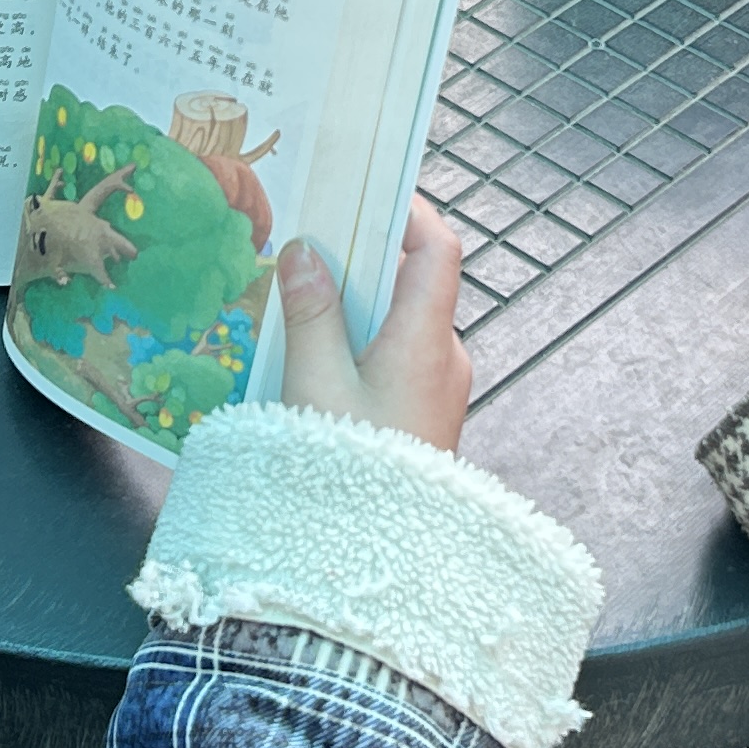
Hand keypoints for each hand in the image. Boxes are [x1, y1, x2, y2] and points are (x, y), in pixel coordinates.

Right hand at [276, 200, 471, 451]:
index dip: (407, 213)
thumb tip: (304, 252)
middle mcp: (444, 357)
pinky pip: (401, 356)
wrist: (381, 552)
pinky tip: (324, 357)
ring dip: (360, 306)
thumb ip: (310, 315)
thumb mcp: (316, 385)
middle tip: (314, 246)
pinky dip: (366, 341)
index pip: (437, 250)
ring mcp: (440, 388)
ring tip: (307, 303)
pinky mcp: (426, 413)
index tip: (365, 195)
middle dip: (365, 260)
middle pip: (414, 283)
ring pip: (404, 321)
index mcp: (426, 340)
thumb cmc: (350, 473)